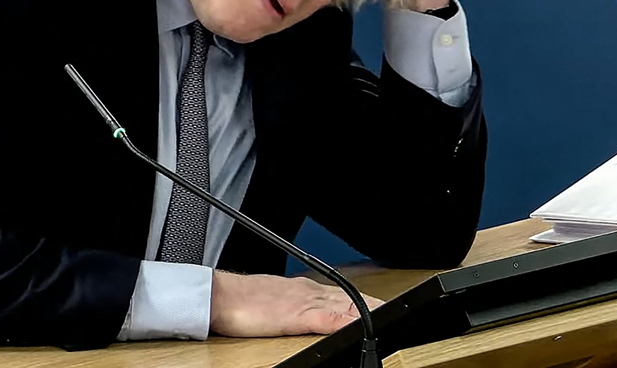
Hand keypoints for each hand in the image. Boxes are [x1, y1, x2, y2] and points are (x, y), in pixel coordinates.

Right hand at [210, 272, 383, 336]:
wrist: (220, 294)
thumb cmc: (240, 301)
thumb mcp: (273, 303)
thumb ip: (292, 307)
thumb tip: (303, 315)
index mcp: (303, 291)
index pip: (341, 294)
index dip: (363, 300)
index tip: (380, 305)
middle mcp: (308, 293)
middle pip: (349, 298)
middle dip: (373, 304)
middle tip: (396, 309)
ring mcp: (304, 303)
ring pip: (344, 305)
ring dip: (366, 310)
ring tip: (388, 314)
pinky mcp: (296, 316)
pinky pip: (328, 319)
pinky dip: (345, 321)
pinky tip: (359, 324)